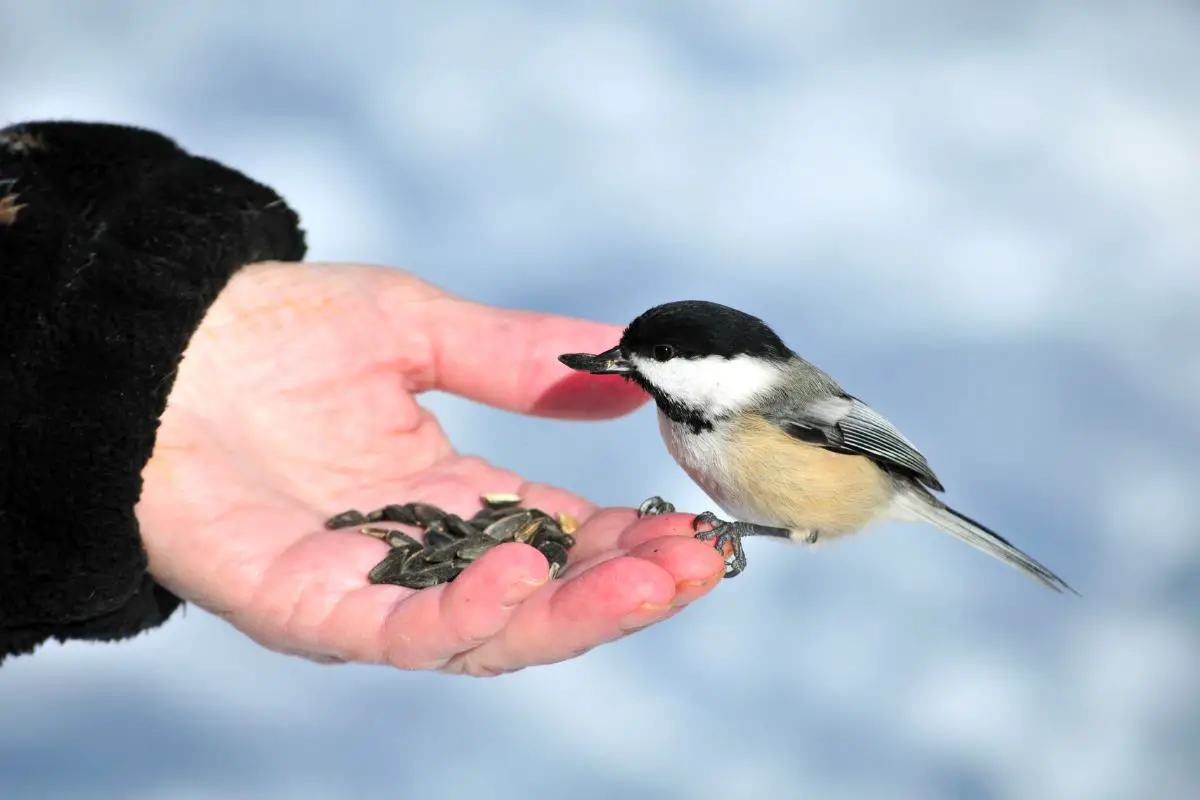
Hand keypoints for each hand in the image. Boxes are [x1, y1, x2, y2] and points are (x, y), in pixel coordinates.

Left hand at [135, 261, 725, 674]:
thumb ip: (517, 357)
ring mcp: (368, 589)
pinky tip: (521, 570)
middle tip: (699, 567)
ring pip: (486, 634)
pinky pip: (396, 632)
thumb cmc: (278, 330)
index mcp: (455, 497)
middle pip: (543, 600)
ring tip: (644, 579)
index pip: (565, 539)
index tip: (699, 529)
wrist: (160, 339)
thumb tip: (626, 374)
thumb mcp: (419, 328)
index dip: (634, 540)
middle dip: (626, 591)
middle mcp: (423, 555)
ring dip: (572, 615)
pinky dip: (465, 615)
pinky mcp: (306, 608)